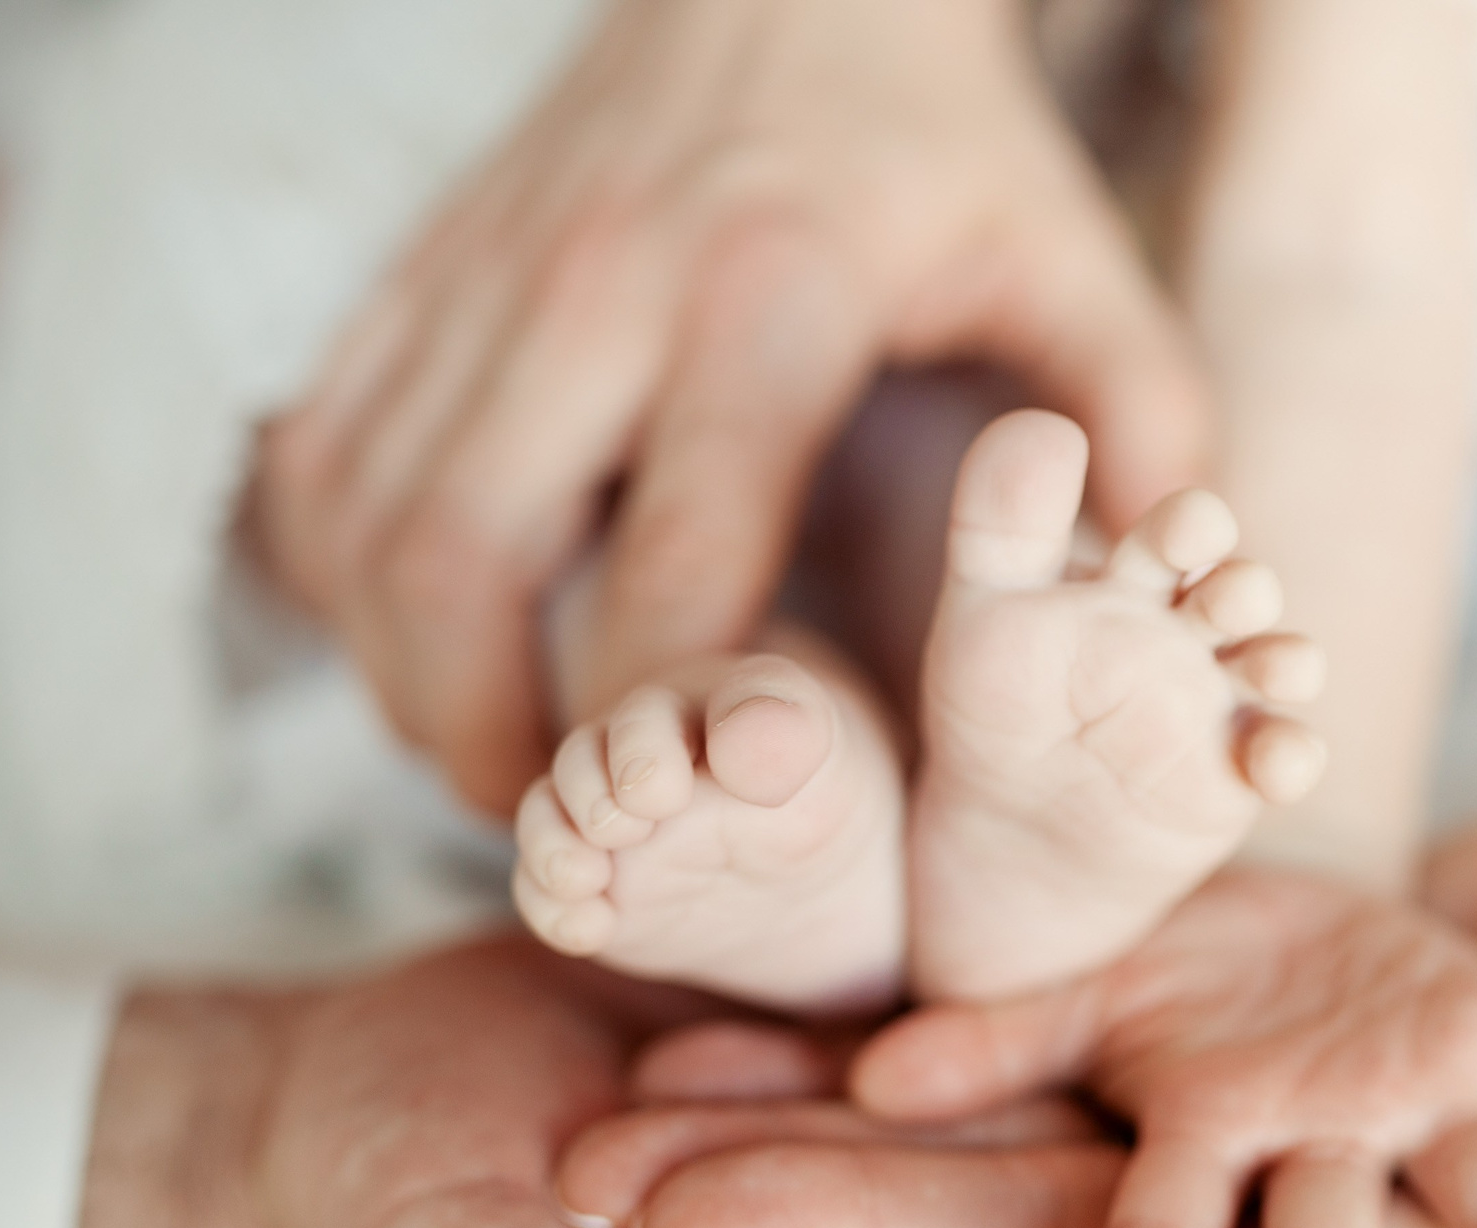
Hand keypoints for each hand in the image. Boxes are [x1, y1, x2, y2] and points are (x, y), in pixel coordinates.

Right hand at [255, 0, 1208, 813]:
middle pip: (456, 567)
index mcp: (765, 296)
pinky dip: (342, 588)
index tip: (712, 823)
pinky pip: (316, 464)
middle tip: (574, 833)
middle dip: (488, 743)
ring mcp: (478, 279)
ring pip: (358, 528)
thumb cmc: (941, 144)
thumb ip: (1141, 420)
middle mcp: (588, 288)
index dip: (669, 733)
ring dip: (400, 685)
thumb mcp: (1072, 258)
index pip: (672, 566)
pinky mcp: (410, 279)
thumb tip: (1160, 592)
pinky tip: (424, 649)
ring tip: (501, 770)